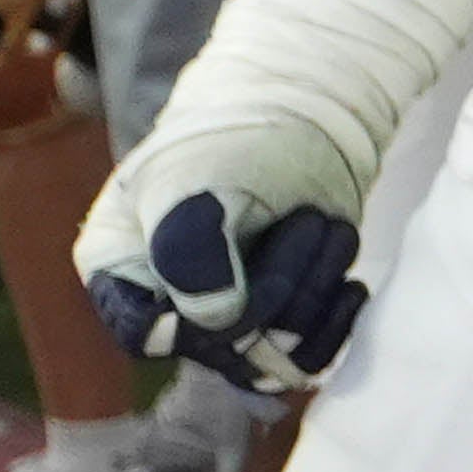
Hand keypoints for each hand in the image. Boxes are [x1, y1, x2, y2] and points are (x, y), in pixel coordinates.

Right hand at [72, 0, 472, 397]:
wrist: (302, 117)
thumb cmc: (232, 139)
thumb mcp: (199, 181)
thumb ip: (190, 251)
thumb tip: (219, 324)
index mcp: (121, 267)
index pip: (144, 334)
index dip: (194, 324)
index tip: (237, 289)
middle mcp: (169, 300)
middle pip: (223, 345)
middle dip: (280, 287)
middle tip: (310, 220)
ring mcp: (227, 312)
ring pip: (272, 353)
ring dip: (315, 295)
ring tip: (328, 226)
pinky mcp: (281, 315)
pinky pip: (307, 355)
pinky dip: (335, 323)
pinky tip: (351, 285)